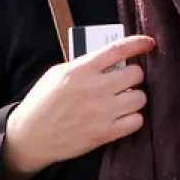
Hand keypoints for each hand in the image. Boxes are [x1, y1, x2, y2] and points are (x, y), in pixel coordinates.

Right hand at [2, 34, 156, 179]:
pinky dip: (133, 118)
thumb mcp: (57, 74)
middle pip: (135, 74)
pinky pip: (137, 121)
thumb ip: (82, 65)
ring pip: (140, 98)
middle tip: (125, 81)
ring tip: (123, 100)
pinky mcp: (105, 133)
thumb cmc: (42, 103)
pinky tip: (122, 117)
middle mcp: (95, 88)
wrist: (31, 136)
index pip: (117, 49)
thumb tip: (108, 60)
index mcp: (81, 70)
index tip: (148, 43)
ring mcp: (101, 112)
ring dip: (134, 97)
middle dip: (133, 76)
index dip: (138, 43)